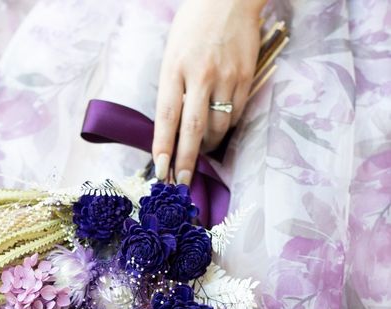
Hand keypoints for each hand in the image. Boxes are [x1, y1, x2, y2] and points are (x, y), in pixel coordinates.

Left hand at [152, 0, 264, 183]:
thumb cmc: (193, 27)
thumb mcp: (172, 54)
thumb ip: (172, 89)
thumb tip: (171, 129)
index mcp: (174, 68)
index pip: (166, 116)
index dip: (163, 146)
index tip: (160, 170)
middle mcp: (200, 75)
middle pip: (192, 129)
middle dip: (186, 161)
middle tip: (182, 182)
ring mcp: (226, 76)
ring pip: (217, 126)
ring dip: (208, 144)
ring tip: (202, 147)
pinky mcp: (246, 76)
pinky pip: (235, 114)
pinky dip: (226, 126)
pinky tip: (219, 124)